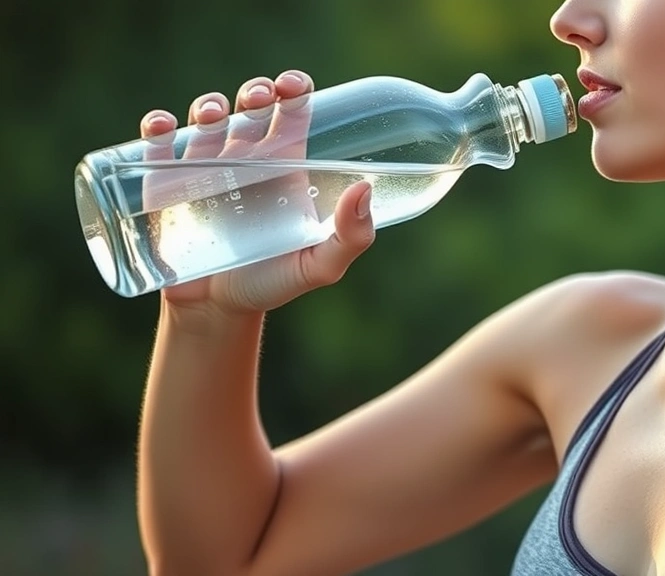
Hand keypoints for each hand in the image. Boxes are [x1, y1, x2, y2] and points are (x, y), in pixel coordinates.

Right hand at [139, 70, 375, 317]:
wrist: (218, 312)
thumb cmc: (273, 284)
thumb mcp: (320, 266)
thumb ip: (351, 237)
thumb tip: (364, 191)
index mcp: (285, 166)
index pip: (292, 112)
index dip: (294, 89)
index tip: (292, 87)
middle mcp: (246, 160)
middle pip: (250, 107)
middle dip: (254, 92)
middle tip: (258, 100)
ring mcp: (204, 169)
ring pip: (204, 119)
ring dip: (207, 106)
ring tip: (213, 117)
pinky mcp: (165, 185)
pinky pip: (157, 146)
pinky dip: (157, 128)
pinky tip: (163, 127)